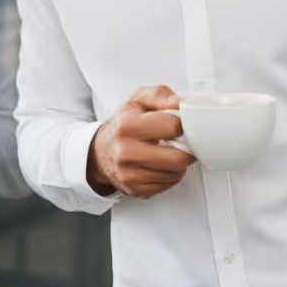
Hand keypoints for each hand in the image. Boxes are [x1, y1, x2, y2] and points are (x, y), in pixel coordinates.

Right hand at [87, 85, 195, 199]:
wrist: (101, 150)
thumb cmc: (124, 123)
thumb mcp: (139, 99)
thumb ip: (161, 95)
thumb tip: (181, 102)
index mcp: (127, 125)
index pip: (172, 127)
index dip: (180, 124)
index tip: (177, 123)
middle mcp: (126, 152)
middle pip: (178, 159)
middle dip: (186, 149)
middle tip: (181, 142)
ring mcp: (130, 175)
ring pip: (176, 174)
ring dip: (179, 163)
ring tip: (169, 151)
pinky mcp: (136, 190)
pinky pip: (168, 185)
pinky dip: (170, 175)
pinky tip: (161, 164)